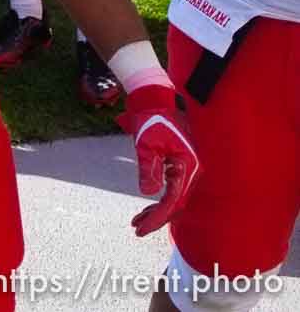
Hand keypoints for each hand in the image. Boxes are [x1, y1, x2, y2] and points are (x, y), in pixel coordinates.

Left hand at [118, 80, 198, 235]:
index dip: (157, 218)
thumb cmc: (151, 119)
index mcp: (188, 166)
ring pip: (174, 198)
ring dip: (156, 211)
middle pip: (176, 204)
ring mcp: (187, 169)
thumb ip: (148, 169)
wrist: (155, 100)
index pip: (173, 201)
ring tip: (136, 222)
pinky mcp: (180, 166)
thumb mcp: (145, 144)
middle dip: (156, 218)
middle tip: (136, 229)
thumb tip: (149, 194)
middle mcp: (192, 170)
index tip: (140, 228)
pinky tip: (146, 206)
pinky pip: (172, 189)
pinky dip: (158, 199)